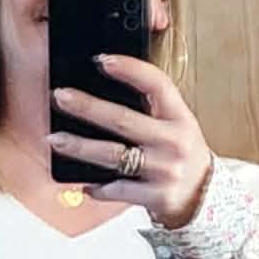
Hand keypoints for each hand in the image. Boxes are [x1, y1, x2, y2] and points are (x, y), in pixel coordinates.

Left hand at [48, 55, 212, 228]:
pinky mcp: (155, 196)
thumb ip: (152, 109)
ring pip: (114, 155)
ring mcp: (164, 170)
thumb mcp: (178, 126)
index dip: (129, 69)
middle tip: (60, 97)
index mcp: (180, 117)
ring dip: (80, 147)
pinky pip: (118, 190)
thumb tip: (106, 90)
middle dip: (88, 107)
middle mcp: (174, 142)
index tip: (102, 60)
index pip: (156, 84)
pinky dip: (97, 187)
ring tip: (56, 139)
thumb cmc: (182, 157)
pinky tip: (84, 183)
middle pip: (123, 120)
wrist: (203, 198)